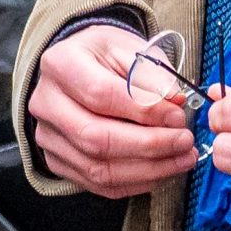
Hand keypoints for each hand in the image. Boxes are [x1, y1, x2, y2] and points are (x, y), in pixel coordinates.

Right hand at [27, 24, 195, 199]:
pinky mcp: (57, 161)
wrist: (78, 68)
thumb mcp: (129, 47)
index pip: (101, 95)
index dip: (144, 111)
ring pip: (98, 168)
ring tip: (181, 159)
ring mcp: (48, 136)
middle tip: (184, 142)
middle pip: (96, 137)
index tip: (177, 116)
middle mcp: (46, 103)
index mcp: (60, 65)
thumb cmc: (104, 56)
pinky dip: (135, 182)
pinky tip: (161, 170)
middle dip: (148, 145)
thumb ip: (152, 74)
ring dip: (147, 169)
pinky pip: (98, 183)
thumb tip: (174, 102)